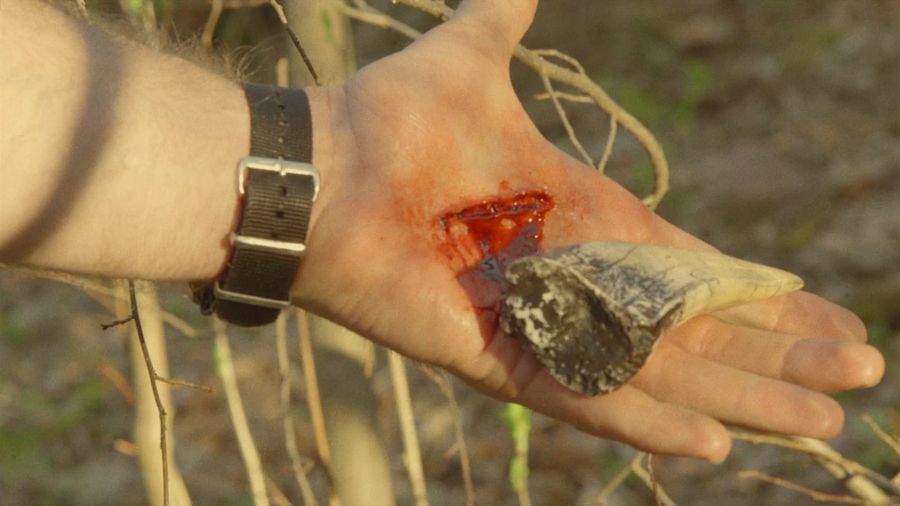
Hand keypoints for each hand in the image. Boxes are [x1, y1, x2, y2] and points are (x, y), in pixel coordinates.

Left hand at [298, 0, 884, 460]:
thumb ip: (505, 20)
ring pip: (657, 373)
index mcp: (581, 216)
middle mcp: (571, 277)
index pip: (690, 267)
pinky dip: (645, 423)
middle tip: (853, 376)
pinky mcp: (498, 362)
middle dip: (774, 352)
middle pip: (694, 327)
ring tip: (817, 419)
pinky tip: (713, 443)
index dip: (757, 292)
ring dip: (738, 397)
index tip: (821, 308)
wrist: (315, 170)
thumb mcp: (468, 56)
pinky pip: (585, 400)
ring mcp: (538, 325)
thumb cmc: (386, 117)